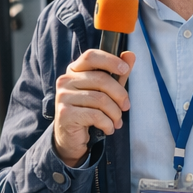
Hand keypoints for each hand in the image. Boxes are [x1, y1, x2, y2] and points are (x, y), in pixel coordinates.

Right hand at [51, 49, 134, 166]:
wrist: (71, 138)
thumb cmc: (89, 111)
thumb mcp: (106, 91)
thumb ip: (117, 74)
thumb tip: (130, 55)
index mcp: (74, 71)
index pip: (91, 56)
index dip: (110, 60)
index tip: (125, 69)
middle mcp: (65, 81)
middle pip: (101, 79)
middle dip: (120, 94)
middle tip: (126, 107)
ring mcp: (63, 97)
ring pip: (100, 99)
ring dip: (115, 113)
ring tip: (117, 121)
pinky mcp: (65, 113)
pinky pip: (95, 115)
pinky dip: (107, 124)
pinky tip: (108, 128)